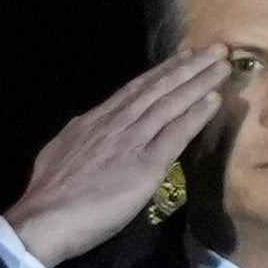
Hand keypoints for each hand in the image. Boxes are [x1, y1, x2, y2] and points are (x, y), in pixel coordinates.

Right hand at [4, 45, 235, 267]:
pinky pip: (176, 134)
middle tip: (215, 49)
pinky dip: (196, 115)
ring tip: (222, 65)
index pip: (135, 89)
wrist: (45, 218)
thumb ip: (79, 136)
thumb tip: (86, 125)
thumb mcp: (60, 150)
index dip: (162, 71)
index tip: (183, 55)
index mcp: (96, 120)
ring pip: (171, 104)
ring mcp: (132, 141)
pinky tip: (214, 100)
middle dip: (189, 67)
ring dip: (199, 82)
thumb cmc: (49, 193)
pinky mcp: (146, 165)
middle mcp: (117, 123)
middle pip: (158, 88)